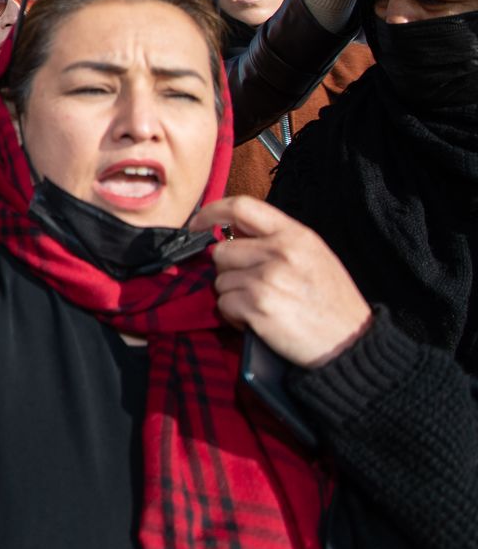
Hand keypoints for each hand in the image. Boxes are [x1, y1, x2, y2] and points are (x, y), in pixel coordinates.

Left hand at [189, 196, 372, 368]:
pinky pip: (224, 305)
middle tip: (253, 288)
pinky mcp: (258, 306)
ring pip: (220, 281)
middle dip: (229, 272)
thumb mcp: (312, 257)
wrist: (351, 342)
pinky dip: (234, 316)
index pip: (242, 206)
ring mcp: (268, 279)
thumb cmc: (330, 302)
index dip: (211, 213)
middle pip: (222, 252)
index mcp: (295, 235)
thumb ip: (275, 240)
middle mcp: (281, 252)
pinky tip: (258, 321)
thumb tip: (230, 230)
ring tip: (263, 307)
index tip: (197, 225)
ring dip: (233, 297)